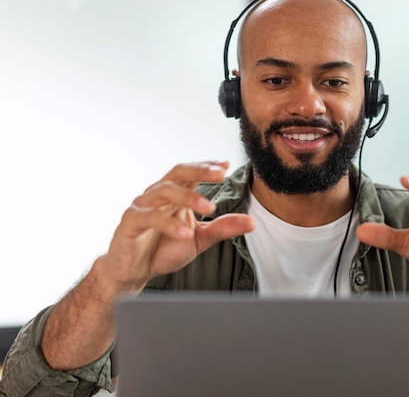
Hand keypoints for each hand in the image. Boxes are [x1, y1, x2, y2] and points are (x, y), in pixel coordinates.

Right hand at [99, 161, 254, 292]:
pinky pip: (149, 218)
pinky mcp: (129, 223)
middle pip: (177, 173)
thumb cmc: (164, 249)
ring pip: (164, 191)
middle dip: (199, 171)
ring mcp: (142, 206)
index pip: (191, 173)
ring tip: (210, 208)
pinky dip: (169, 224)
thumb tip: (252, 222)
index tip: (226, 165)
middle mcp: (157, 195)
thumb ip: (222, 228)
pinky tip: (185, 233)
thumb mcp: (200, 239)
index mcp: (174, 195)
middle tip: (220, 174)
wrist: (135, 271)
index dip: (207, 166)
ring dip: (188, 198)